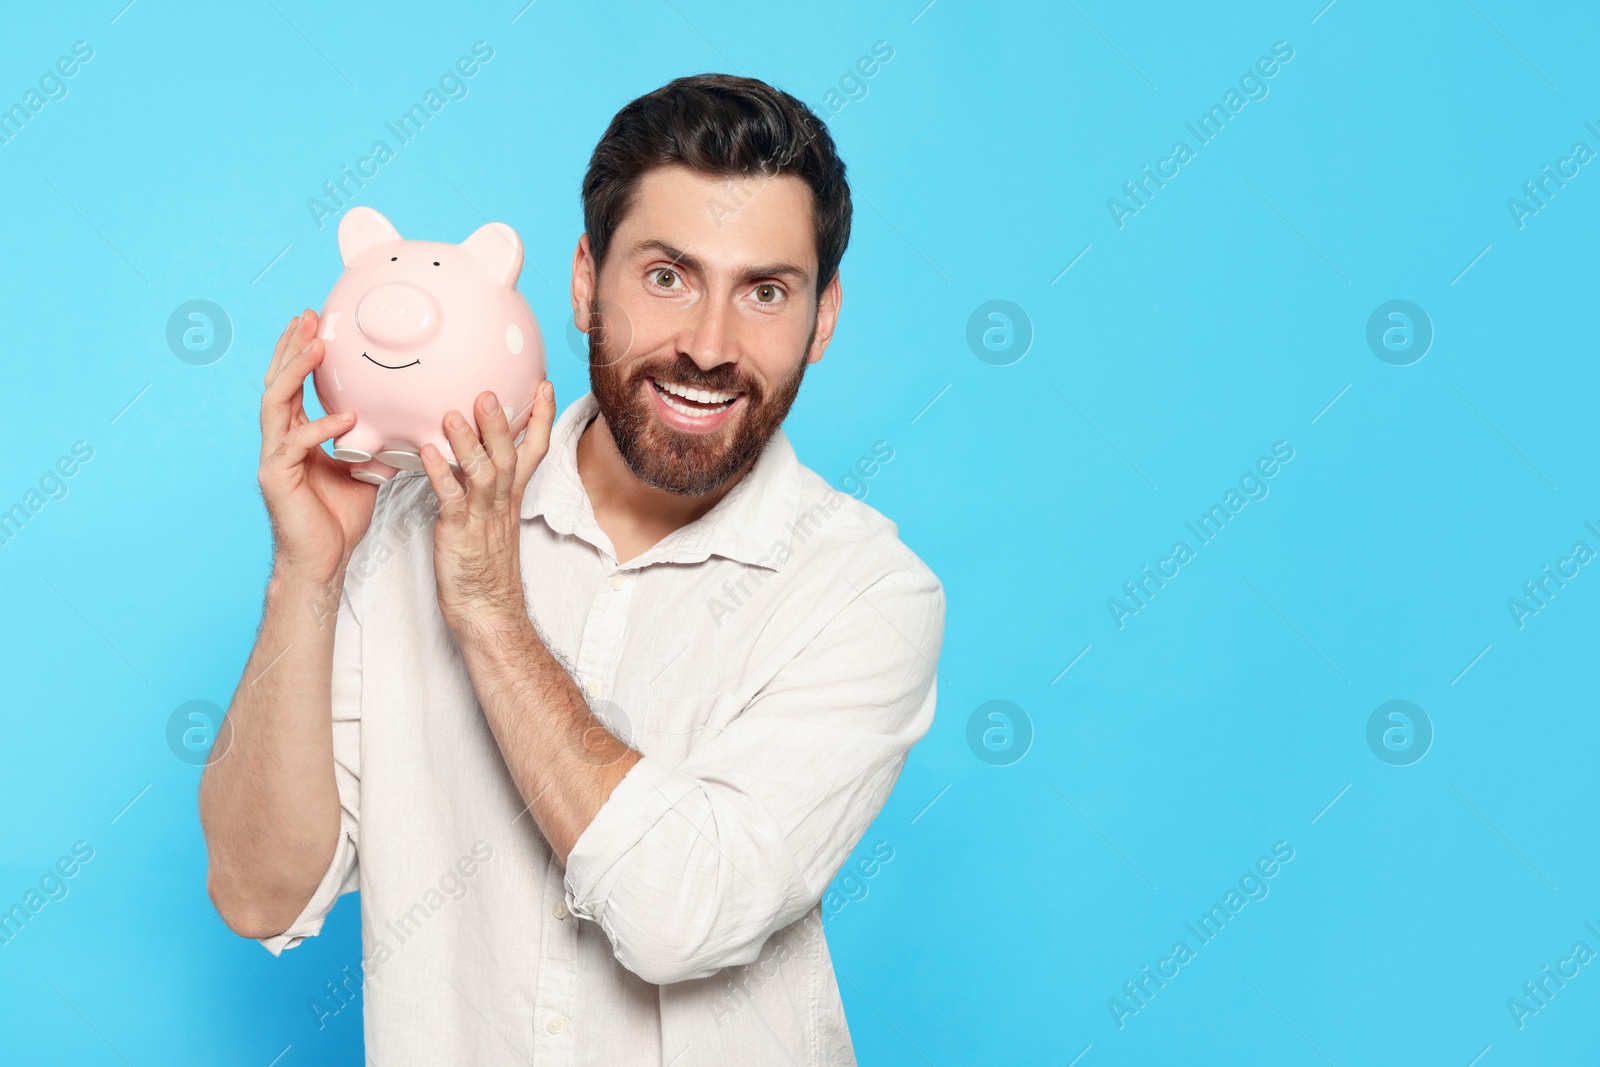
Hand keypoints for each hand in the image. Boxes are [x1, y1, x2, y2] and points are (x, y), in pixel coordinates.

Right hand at [258, 310, 377, 584]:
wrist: (323, 562)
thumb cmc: (339, 519)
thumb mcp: (365, 470)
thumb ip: (372, 442)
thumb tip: (401, 420)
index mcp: (297, 437)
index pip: (293, 385)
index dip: (300, 354)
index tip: (317, 325)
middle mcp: (279, 442)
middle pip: (276, 383)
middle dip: (291, 349)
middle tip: (308, 319)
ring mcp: (273, 459)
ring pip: (275, 404)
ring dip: (295, 373)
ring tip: (317, 349)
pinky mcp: (276, 479)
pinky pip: (295, 445)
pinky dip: (320, 428)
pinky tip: (345, 418)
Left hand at [421, 381, 557, 634]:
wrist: (487, 611)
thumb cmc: (485, 568)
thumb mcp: (492, 521)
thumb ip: (485, 487)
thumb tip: (471, 459)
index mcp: (510, 498)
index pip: (532, 453)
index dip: (540, 419)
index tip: (544, 386)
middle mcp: (500, 504)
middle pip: (508, 456)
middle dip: (502, 423)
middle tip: (490, 391)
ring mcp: (482, 519)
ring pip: (482, 475)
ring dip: (469, 443)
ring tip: (454, 415)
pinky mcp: (460, 535)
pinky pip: (451, 500)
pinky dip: (439, 475)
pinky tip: (427, 453)